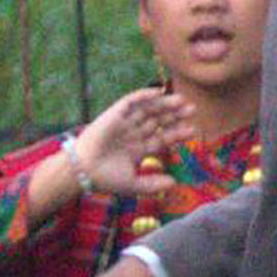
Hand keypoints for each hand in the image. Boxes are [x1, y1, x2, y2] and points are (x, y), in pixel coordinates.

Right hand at [64, 85, 193, 199]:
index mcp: (138, 149)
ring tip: (182, 101)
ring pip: (148, 109)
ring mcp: (124, 123)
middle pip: (158, 121)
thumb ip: (154, 185)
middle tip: (192, 110)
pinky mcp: (114, 114)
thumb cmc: (106, 179)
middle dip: (175, 116)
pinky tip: (159, 92)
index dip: (177, 133)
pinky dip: (144, 95)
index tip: (193, 130)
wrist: (84, 171)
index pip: (162, 138)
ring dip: (165, 104)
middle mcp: (133, 134)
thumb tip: (175, 184)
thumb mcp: (134, 184)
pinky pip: (130, 101)